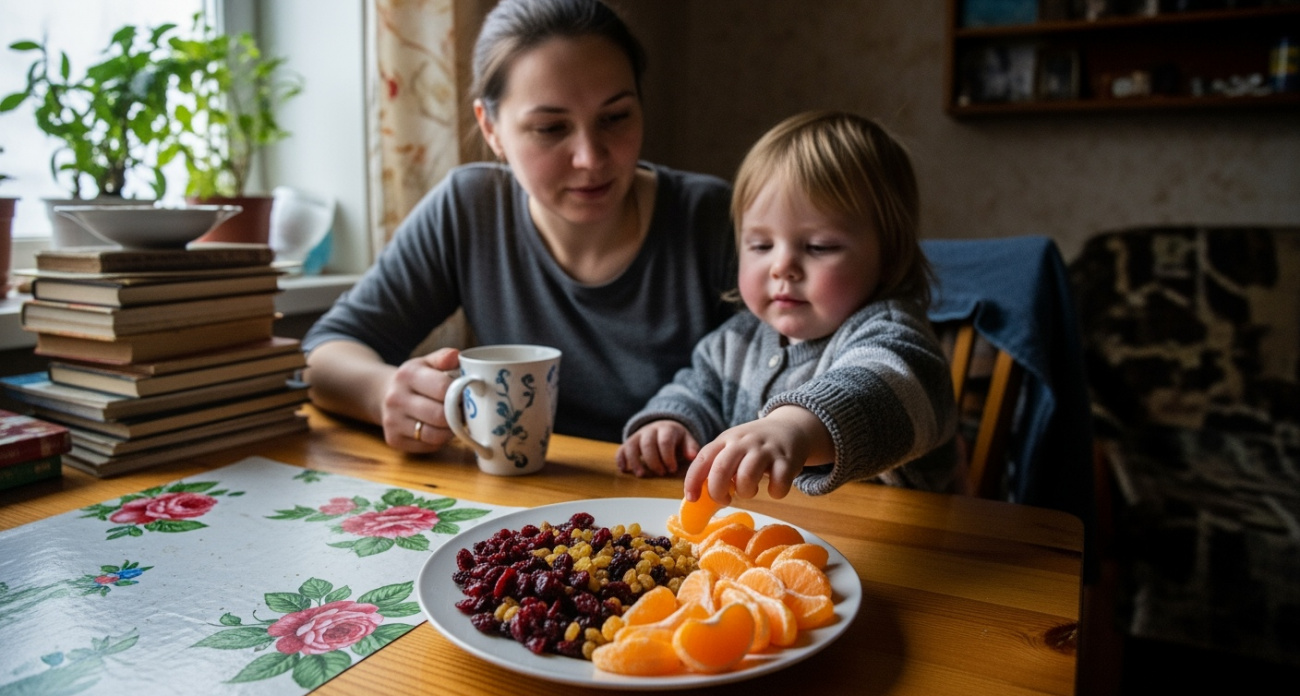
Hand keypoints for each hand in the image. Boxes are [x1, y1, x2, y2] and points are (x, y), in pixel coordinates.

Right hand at [381, 347, 460, 452]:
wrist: (384, 394)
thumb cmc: (416, 379)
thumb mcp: (427, 363)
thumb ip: (444, 358)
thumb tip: (456, 355)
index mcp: (407, 375)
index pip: (443, 388)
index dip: (462, 394)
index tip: (470, 395)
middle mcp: (396, 398)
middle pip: (440, 415)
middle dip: (458, 415)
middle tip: (465, 412)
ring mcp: (392, 421)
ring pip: (435, 435)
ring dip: (451, 431)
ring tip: (454, 421)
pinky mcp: (394, 439)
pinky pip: (428, 446)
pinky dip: (439, 441)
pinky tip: (439, 430)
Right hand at [616, 420, 699, 477]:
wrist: (664, 427)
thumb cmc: (677, 440)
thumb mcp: (687, 440)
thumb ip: (691, 448)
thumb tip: (692, 456)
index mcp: (666, 429)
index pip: (665, 441)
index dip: (668, 456)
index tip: (672, 469)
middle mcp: (650, 430)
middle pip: (647, 444)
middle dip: (653, 461)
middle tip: (661, 473)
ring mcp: (637, 436)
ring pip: (631, 445)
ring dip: (635, 462)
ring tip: (641, 475)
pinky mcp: (628, 443)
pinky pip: (621, 449)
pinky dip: (620, 460)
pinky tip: (624, 470)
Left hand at [683, 406, 830, 504]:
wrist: (791, 428)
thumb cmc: (756, 446)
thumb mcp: (734, 446)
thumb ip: (718, 465)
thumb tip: (702, 494)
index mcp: (726, 439)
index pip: (703, 458)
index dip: (693, 480)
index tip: (692, 498)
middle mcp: (744, 442)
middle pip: (721, 469)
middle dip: (717, 492)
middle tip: (724, 500)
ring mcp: (766, 450)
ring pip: (747, 477)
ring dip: (746, 492)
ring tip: (750, 490)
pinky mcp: (787, 460)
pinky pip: (778, 484)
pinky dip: (775, 492)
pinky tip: (775, 487)